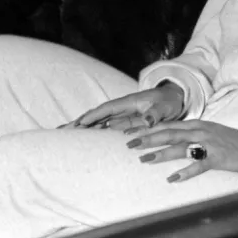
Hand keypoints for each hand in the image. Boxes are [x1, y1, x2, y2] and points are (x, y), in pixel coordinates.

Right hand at [69, 84, 184, 130]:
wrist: (175, 98)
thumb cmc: (170, 102)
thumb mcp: (166, 108)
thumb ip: (156, 114)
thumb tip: (147, 120)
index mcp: (129, 103)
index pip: (107, 109)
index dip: (94, 116)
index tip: (80, 123)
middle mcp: (122, 108)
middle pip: (97, 114)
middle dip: (81, 121)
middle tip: (63, 130)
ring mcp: (122, 115)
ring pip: (99, 121)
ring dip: (83, 127)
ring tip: (66, 134)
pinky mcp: (125, 122)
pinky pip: (107, 127)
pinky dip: (94, 131)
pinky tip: (84, 138)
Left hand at [125, 120, 237, 181]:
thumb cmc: (231, 142)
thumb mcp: (209, 133)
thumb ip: (191, 134)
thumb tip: (172, 139)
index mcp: (197, 125)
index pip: (168, 125)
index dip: (150, 129)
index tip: (133, 133)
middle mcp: (200, 131)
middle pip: (169, 134)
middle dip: (148, 139)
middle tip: (130, 144)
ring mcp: (208, 144)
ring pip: (180, 148)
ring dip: (161, 154)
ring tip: (144, 159)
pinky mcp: (217, 158)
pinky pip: (198, 165)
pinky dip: (185, 172)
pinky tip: (172, 179)